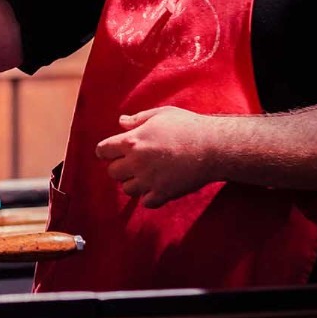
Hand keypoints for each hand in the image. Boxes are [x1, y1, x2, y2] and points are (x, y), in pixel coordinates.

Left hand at [95, 106, 218, 207]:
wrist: (214, 147)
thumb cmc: (188, 126)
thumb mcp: (161, 114)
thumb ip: (138, 119)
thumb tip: (120, 122)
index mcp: (132, 141)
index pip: (102, 151)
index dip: (106, 151)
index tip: (113, 151)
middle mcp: (136, 162)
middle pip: (112, 172)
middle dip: (120, 167)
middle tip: (134, 162)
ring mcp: (149, 180)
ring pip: (127, 189)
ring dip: (133, 182)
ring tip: (146, 174)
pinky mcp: (163, 193)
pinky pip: (146, 202)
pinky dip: (149, 197)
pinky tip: (157, 186)